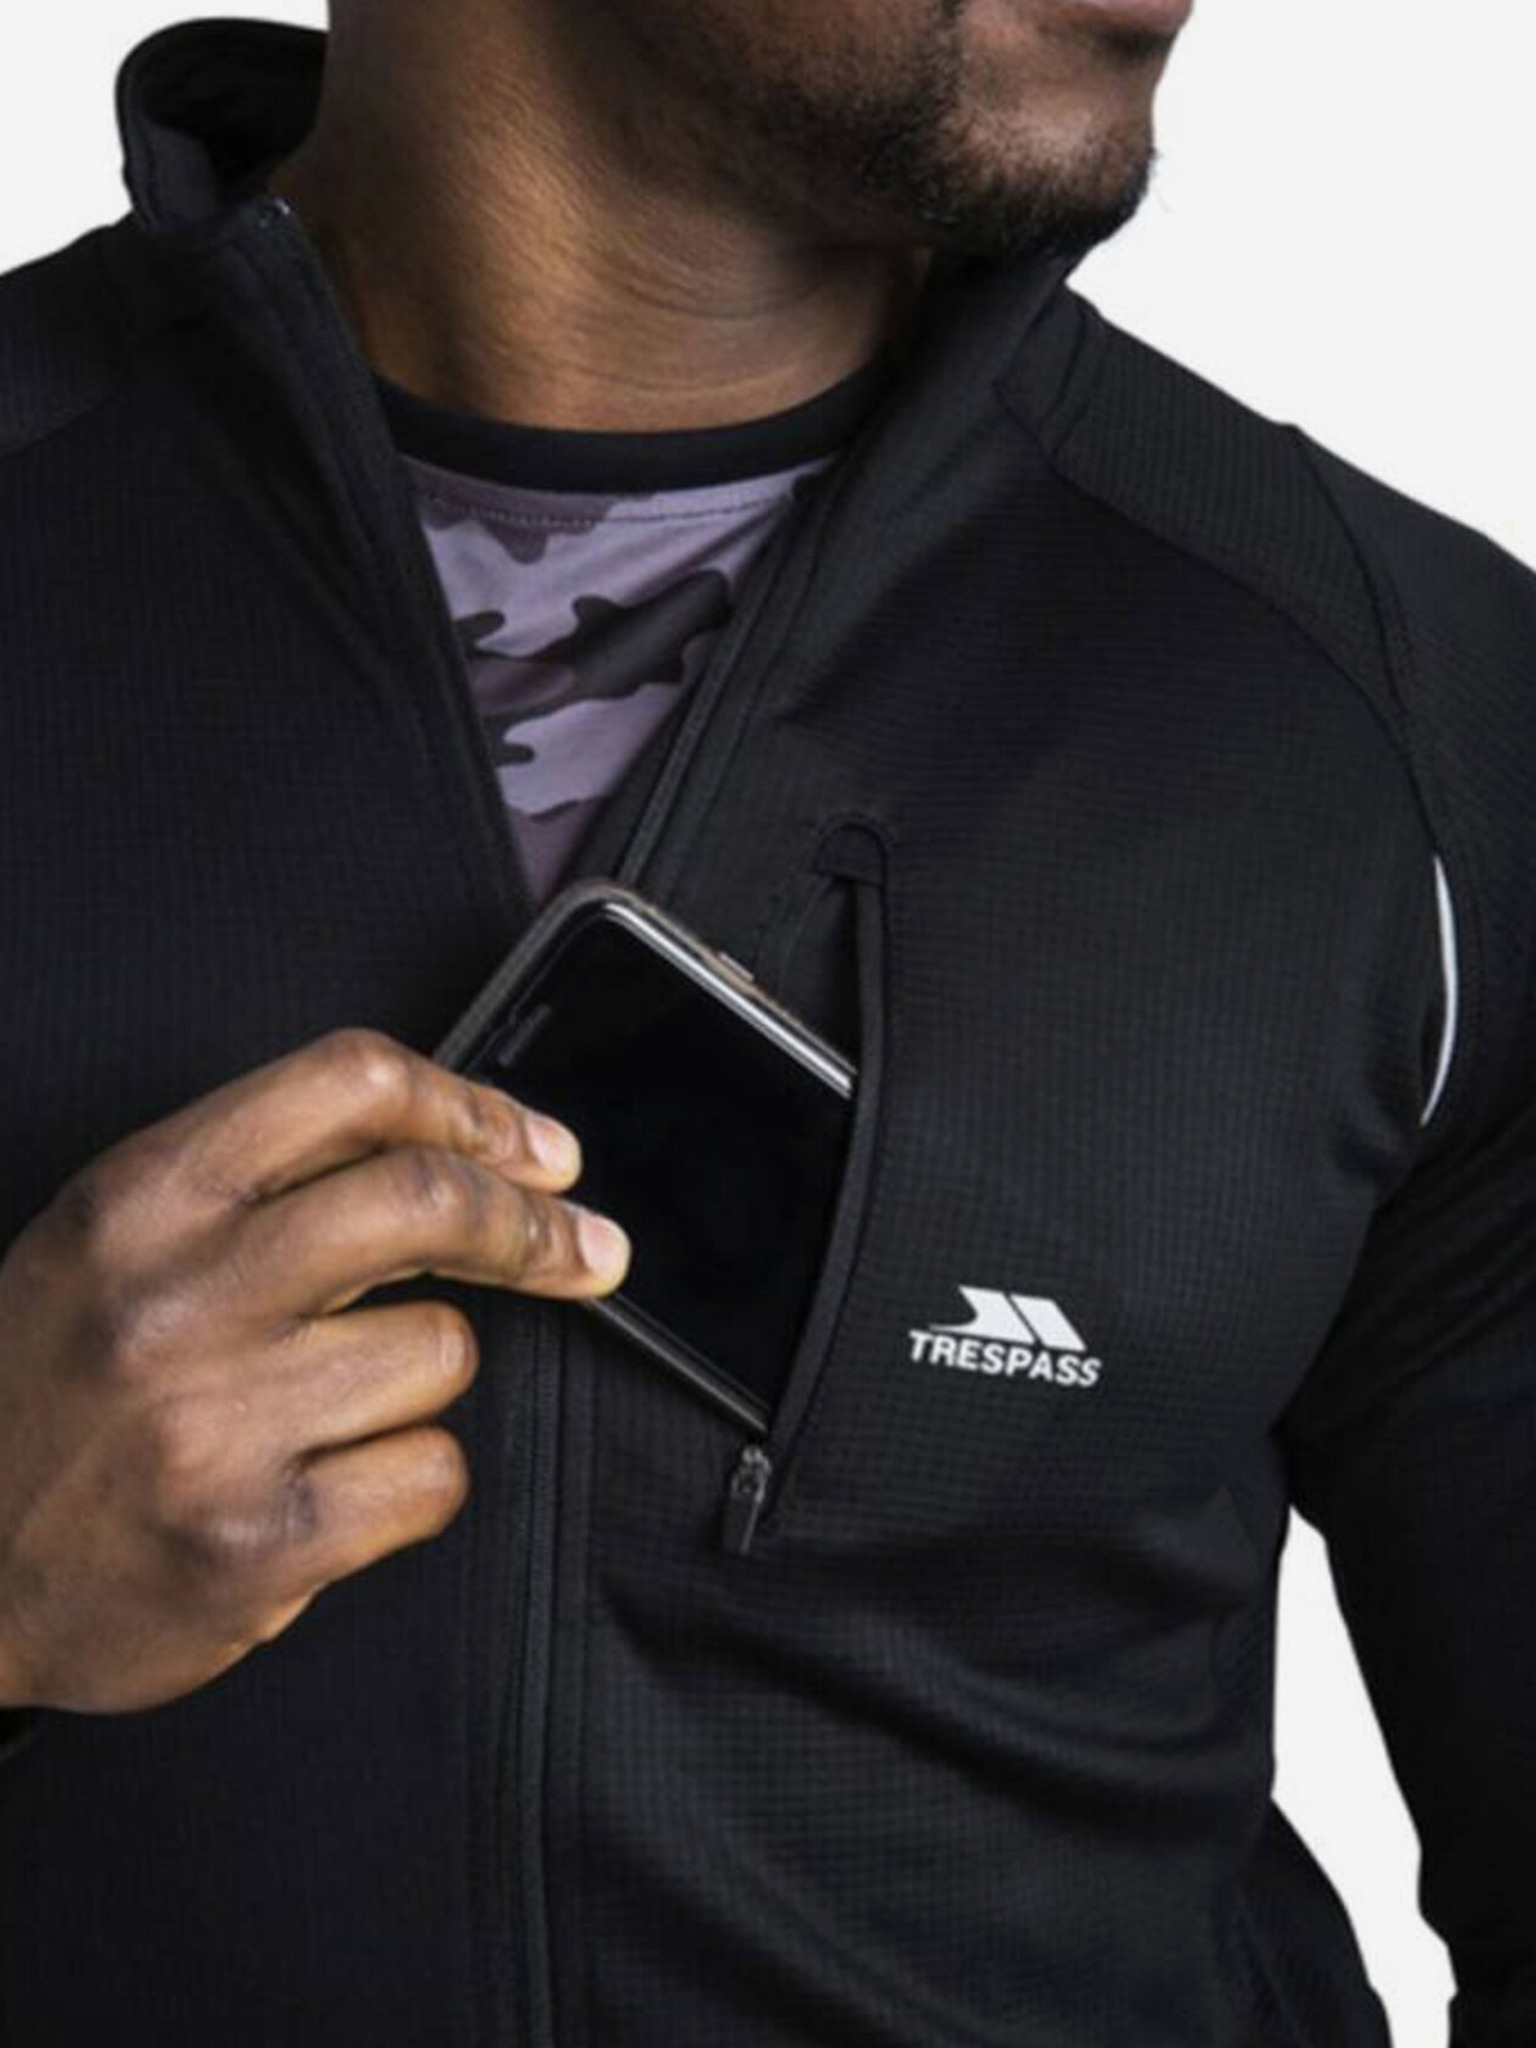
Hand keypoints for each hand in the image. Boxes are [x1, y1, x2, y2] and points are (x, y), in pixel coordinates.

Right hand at [0, 1026, 628, 1714]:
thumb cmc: (48, 1390)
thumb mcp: (117, 1238)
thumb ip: (265, 1177)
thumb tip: (461, 1147)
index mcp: (145, 1194)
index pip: (353, 1082)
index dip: (477, 1106)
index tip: (542, 1151)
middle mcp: (179, 1294)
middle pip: (429, 1200)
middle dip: (532, 1225)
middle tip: (582, 1248)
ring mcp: (216, 1422)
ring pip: (442, 1354)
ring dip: (417, 1383)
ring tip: (327, 1414)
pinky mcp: (256, 1543)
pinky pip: (432, 1477)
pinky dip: (408, 1484)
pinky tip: (333, 1490)